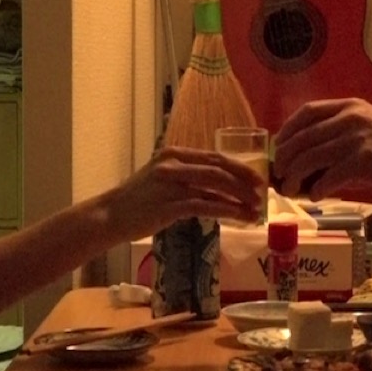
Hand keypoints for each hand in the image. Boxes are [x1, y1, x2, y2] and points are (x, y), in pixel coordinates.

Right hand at [101, 145, 264, 236]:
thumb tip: (221, 187)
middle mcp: (174, 164)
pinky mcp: (170, 205)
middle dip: (244, 181)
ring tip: (255, 210)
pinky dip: (227, 210)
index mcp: (174, 154)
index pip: (214, 157)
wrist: (110, 216)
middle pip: (219, 169)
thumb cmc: (138, 201)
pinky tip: (239, 217)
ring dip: (239, 198)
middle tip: (261, 194)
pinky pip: (206, 205)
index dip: (239, 167)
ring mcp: (172, 184)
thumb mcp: (163, 180)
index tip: (256, 178)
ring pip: (216, 186)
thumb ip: (188, 177)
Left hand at [272, 98, 371, 199]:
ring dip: (295, 177)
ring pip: (310, 158)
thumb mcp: (368, 125)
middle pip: (302, 137)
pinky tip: (316, 196)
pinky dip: (317, 189)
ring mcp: (355, 139)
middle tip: (280, 174)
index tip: (280, 146)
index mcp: (349, 107)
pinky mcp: (362, 161)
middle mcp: (349, 119)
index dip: (288, 130)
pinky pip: (328, 177)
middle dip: (286, 158)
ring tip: (291, 189)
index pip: (307, 112)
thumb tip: (308, 156)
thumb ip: (340, 132)